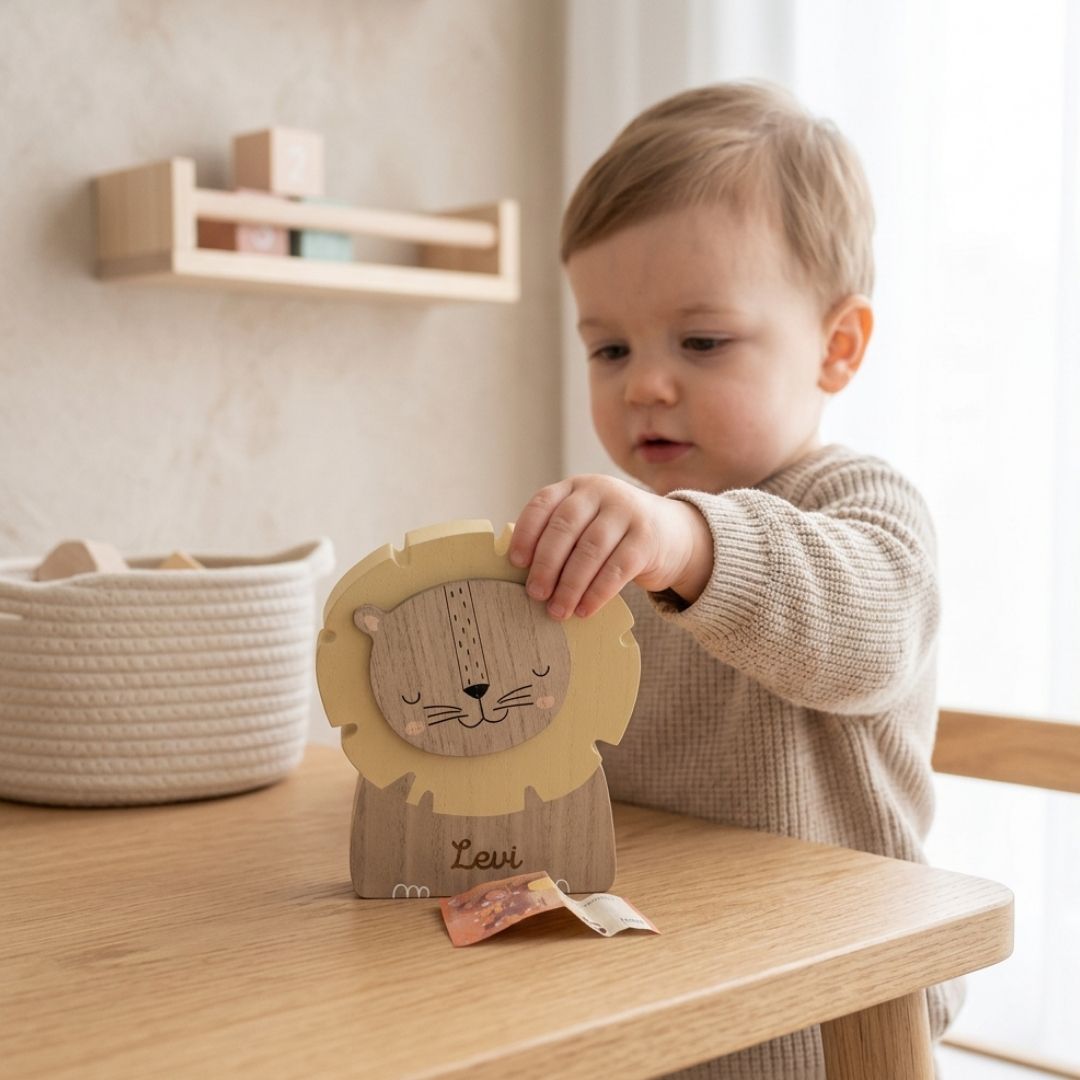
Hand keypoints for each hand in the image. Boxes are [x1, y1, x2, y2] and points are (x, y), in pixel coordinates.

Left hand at [509, 475, 713, 619]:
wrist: (673, 534)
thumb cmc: (614, 535)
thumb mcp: (587, 523)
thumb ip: (560, 537)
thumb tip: (524, 576)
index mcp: (576, 487)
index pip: (543, 503)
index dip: (526, 533)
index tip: (516, 563)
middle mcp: (601, 492)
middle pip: (565, 527)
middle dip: (546, 564)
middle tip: (536, 594)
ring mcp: (627, 512)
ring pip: (590, 550)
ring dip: (570, 585)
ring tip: (558, 610)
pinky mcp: (646, 538)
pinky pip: (617, 569)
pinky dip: (597, 593)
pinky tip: (584, 610)